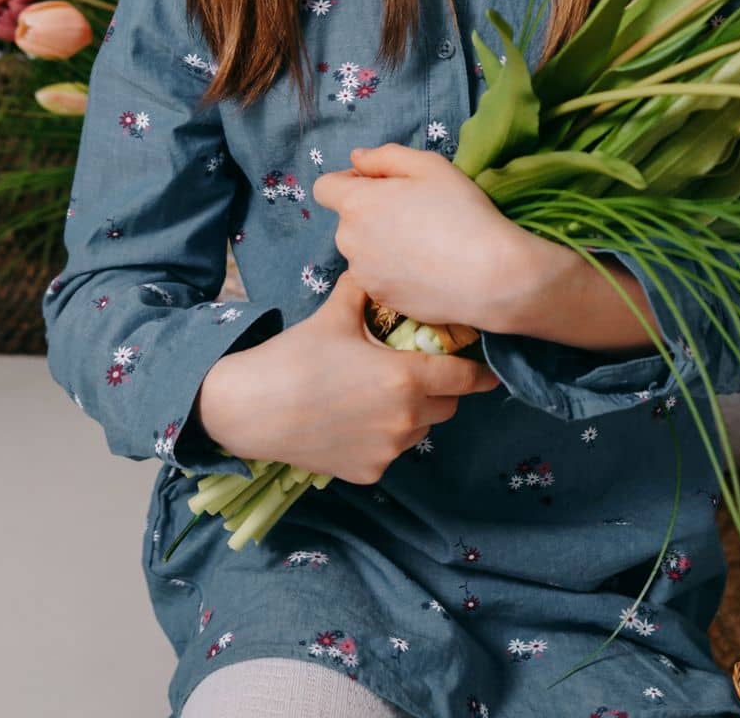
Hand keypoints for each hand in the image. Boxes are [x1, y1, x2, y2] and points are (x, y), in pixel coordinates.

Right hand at [197, 269, 500, 478]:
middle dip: (440, 389)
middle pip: (446, 406)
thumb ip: (367, 289)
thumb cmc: (297, 355)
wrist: (252, 408)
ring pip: (419, 430)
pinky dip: (383, 437)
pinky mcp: (368, 473)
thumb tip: (379, 266)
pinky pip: (391, 451)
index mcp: (407, 378)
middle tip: (415, 372)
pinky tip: (355, 419)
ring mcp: (388, 451)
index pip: (464, 379)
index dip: (479, 374)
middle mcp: (405, 419)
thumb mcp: (336, 313)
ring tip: (379, 394)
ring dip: (412, 413)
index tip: (487, 371)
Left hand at [310, 142, 527, 329]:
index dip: (349, 180)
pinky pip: (377, 275)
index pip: (324, 188)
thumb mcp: (428, 166)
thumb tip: (357, 159)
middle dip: (370, 211)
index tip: (380, 184)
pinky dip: (393, 269)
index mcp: (356, 204)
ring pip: (362, 249)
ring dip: (380, 241)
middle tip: (413, 211)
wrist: (488, 276)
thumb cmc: (460, 212)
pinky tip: (426, 266)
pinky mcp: (380, 299)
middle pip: (347, 219)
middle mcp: (349, 241)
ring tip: (423, 242)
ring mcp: (363, 274)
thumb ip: (384, 157)